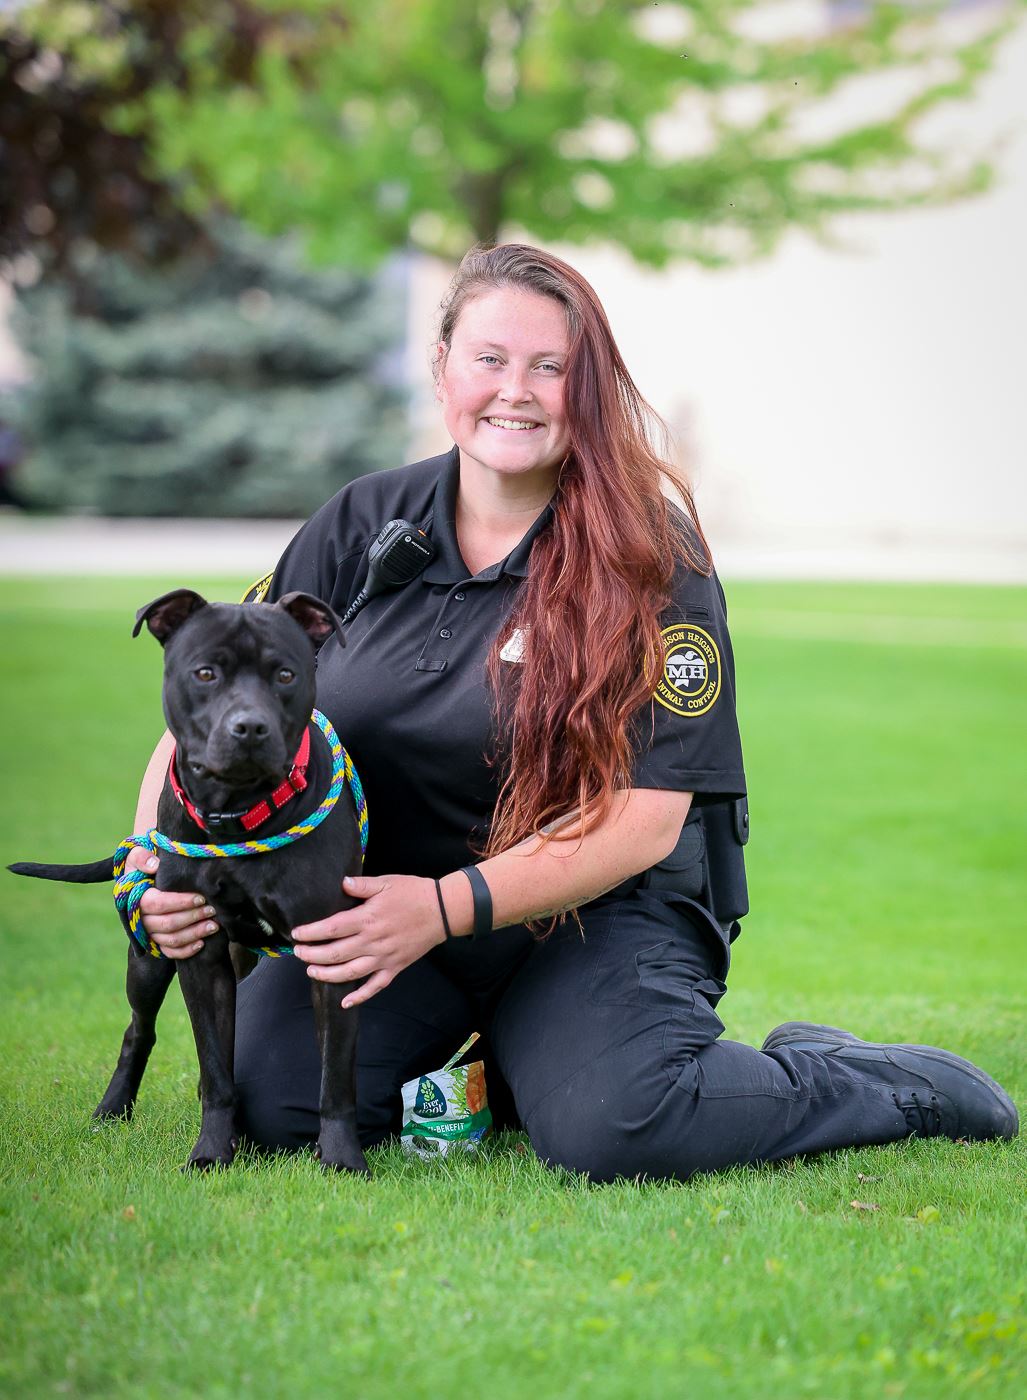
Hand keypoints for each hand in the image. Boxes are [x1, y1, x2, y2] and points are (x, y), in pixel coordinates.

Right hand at [129, 846, 219, 959]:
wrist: (142, 879)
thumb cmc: (143, 865)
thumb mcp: (137, 855)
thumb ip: (142, 857)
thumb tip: (154, 866)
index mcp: (135, 899)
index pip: (157, 904)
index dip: (180, 902)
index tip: (200, 897)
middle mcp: (140, 919)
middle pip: (167, 924)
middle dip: (193, 917)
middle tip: (212, 910)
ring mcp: (147, 933)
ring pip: (170, 940)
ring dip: (194, 934)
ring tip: (214, 925)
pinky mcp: (155, 943)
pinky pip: (169, 953)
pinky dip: (185, 951)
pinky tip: (202, 943)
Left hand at [292, 874, 445, 1007]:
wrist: (442, 911)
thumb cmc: (413, 894)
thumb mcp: (387, 882)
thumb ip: (362, 885)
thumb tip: (342, 883)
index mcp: (368, 919)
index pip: (332, 928)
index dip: (311, 932)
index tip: (297, 934)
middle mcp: (373, 942)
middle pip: (335, 953)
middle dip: (311, 955)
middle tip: (297, 953)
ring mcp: (383, 958)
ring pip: (349, 973)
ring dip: (327, 975)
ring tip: (311, 972)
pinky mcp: (394, 968)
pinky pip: (375, 987)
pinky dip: (359, 997)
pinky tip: (344, 1003)